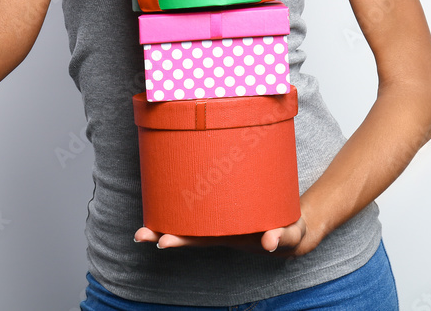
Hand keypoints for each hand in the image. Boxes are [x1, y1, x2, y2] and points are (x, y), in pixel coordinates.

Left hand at [133, 213, 320, 258]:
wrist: (291, 227)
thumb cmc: (288, 231)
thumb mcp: (290, 234)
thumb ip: (281, 237)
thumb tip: (270, 242)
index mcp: (230, 237)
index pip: (200, 240)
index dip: (180, 240)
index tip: (160, 242)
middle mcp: (219, 229)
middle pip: (185, 232)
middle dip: (162, 233)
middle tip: (139, 235)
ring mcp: (219, 217)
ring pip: (188, 219)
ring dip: (166, 218)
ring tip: (141, 224)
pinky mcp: (223, 204)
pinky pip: (199, 202)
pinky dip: (182, 199)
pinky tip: (165, 189)